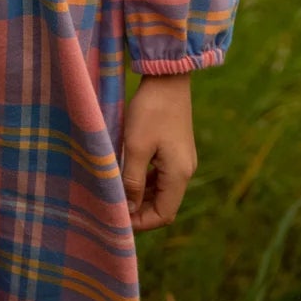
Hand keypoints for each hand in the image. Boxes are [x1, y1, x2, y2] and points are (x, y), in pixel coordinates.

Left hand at [120, 74, 196, 232]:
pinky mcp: (177, 149)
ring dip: (142, 196)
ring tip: (118, 192)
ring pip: (162, 190)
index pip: (163, 214)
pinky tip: (128, 175)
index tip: (118, 219)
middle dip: (140, 210)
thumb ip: (132, 181)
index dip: (141, 222)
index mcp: (179, 174)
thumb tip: (128, 210)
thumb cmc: (150, 111)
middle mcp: (185, 171)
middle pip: (164, 205)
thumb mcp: (136, 147)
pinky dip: (146, 181)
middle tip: (114, 207)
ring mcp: (182, 159)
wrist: (167, 77)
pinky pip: (162, 175)